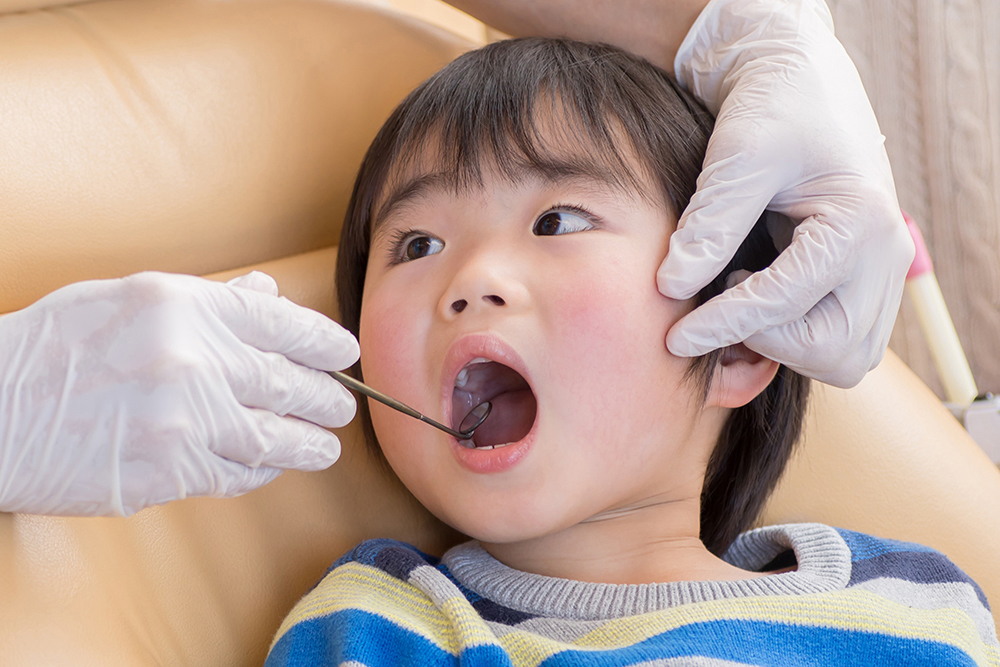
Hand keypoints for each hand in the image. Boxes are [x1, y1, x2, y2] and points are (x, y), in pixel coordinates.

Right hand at [0, 271, 358, 515]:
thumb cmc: (59, 347)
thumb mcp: (132, 299)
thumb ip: (211, 300)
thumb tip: (270, 296)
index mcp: (186, 306)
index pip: (284, 323)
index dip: (326, 343)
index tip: (345, 354)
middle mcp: (193, 359)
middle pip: (290, 383)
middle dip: (328, 399)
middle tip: (342, 407)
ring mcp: (184, 418)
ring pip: (276, 437)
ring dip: (310, 445)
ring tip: (326, 447)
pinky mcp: (170, 470)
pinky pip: (238, 473)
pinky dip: (261, 470)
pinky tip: (268, 466)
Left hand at [659, 0, 914, 386]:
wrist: (801, 84)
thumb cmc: (773, 106)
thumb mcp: (738, 156)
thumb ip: (710, 224)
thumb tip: (672, 289)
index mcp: (861, 221)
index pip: (786, 301)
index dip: (724, 325)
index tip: (673, 338)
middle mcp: (886, 255)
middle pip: (833, 350)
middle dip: (767, 341)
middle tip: (718, 306)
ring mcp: (884, 271)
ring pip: (845, 356)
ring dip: (787, 347)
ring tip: (739, 300)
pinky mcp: (868, 281)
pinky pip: (842, 341)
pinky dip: (799, 339)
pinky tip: (756, 302)